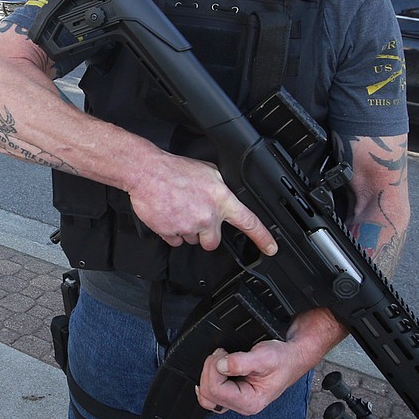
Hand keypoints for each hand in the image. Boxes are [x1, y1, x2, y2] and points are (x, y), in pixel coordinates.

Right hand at [127, 152, 276, 256]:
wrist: (147, 172)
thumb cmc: (175, 169)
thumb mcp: (208, 171)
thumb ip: (221, 187)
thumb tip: (226, 195)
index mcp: (221, 199)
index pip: (248, 222)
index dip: (262, 238)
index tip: (270, 248)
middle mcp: (207, 216)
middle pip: (213, 242)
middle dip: (206, 236)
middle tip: (197, 220)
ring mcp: (188, 226)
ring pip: (192, 240)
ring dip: (187, 230)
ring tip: (178, 209)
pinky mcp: (170, 232)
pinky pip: (175, 240)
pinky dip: (172, 231)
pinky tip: (168, 215)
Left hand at [194, 340, 305, 416]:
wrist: (290, 358)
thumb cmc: (282, 360)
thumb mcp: (265, 357)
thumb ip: (241, 362)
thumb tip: (221, 365)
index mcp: (249, 402)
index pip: (216, 390)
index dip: (214, 368)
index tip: (224, 353)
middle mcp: (241, 405)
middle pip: (208, 394)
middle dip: (209, 370)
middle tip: (222, 354)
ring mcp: (235, 401)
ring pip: (206, 396)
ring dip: (208, 374)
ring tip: (220, 360)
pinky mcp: (231, 395)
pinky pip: (210, 394)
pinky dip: (208, 379)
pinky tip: (215, 369)